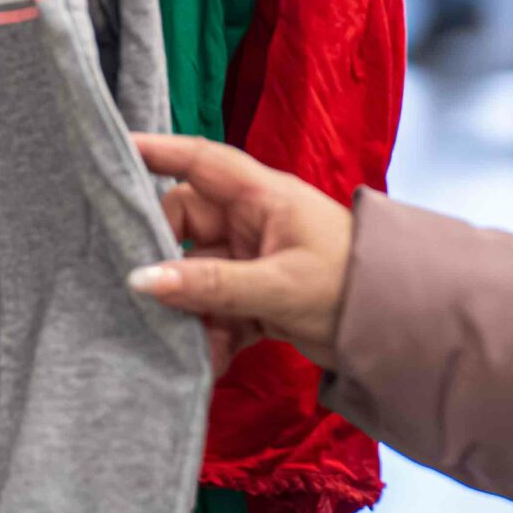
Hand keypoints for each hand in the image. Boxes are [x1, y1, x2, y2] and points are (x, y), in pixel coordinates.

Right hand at [127, 131, 354, 373]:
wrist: (401, 332)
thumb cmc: (349, 286)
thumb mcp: (277, 285)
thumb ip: (209, 284)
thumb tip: (142, 279)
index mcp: (260, 196)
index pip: (198, 160)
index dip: (156, 151)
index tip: (111, 151)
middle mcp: (252, 221)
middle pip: (185, 226)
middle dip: (168, 265)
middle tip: (149, 299)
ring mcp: (254, 259)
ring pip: (197, 275)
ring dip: (192, 312)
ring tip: (195, 346)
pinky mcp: (258, 297)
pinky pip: (217, 308)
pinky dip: (213, 335)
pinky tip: (214, 362)